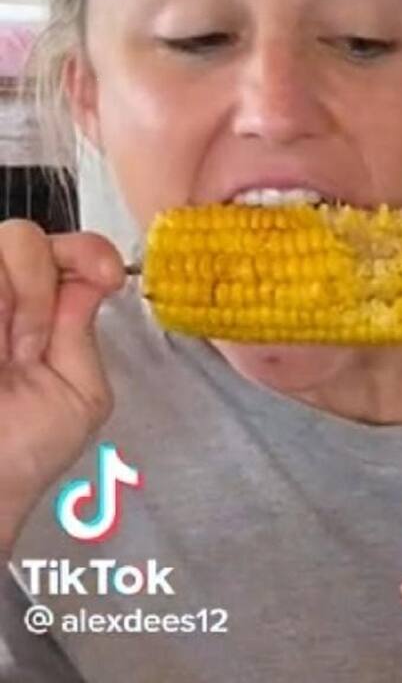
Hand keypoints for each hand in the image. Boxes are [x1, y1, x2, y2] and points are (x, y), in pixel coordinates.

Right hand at [0, 222, 125, 556]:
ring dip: (10, 305)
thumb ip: (82, 329)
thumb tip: (94, 276)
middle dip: (36, 288)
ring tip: (6, 360)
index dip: (86, 250)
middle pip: (21, 237)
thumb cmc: (24, 449)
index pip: (66, 247)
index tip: (106, 276)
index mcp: (41, 310)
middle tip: (30, 348)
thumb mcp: (79, 390)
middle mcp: (0, 296)